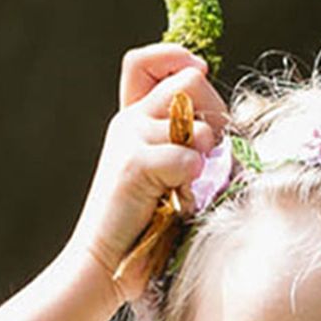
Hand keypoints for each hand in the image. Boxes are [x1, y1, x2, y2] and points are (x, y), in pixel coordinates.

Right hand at [67, 44, 226, 301]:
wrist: (104, 264)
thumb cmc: (142, 227)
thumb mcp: (162, 174)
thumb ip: (180, 139)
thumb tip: (216, 120)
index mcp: (131, 119)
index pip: (143, 60)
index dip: (175, 57)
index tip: (200, 74)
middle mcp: (127, 121)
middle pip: (188, 80)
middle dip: (215, 112)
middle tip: (211, 152)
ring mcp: (128, 139)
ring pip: (193, 121)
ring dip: (203, 156)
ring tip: (185, 188)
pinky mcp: (133, 164)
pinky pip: (187, 157)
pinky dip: (190, 183)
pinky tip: (176, 202)